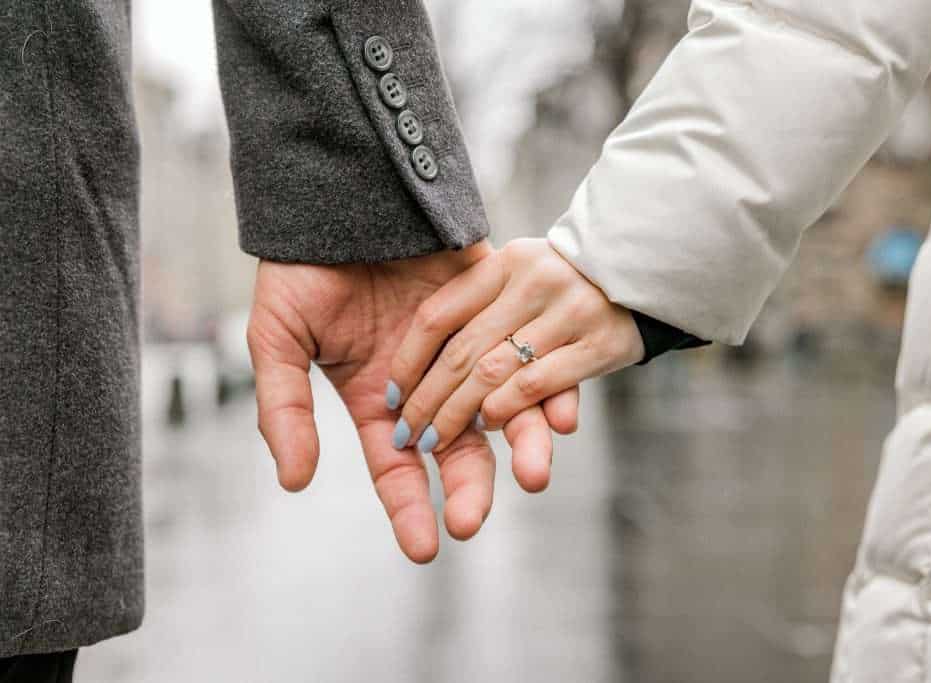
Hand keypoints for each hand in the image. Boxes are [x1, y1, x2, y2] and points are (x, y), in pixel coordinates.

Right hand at [246, 243, 579, 562]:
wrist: (340, 196)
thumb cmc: (300, 269)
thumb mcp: (276, 341)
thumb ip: (285, 408)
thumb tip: (295, 482)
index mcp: (381, 398)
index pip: (400, 466)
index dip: (410, 508)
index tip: (427, 548)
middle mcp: (432, 381)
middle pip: (459, 448)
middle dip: (469, 487)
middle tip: (475, 520)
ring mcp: (469, 346)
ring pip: (504, 406)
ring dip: (521, 443)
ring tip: (535, 474)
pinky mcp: (498, 305)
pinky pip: (530, 351)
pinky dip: (548, 382)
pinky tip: (561, 413)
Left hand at [388, 238, 643, 455]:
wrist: (646, 267)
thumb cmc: (567, 279)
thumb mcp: (521, 271)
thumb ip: (480, 299)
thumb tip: (420, 360)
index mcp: (505, 262)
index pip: (438, 315)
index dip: (409, 359)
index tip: (392, 393)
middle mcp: (534, 281)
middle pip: (461, 353)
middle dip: (426, 401)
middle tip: (406, 433)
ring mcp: (569, 311)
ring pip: (493, 374)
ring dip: (458, 415)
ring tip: (434, 440)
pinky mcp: (599, 343)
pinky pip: (534, 385)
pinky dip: (504, 410)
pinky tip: (487, 425)